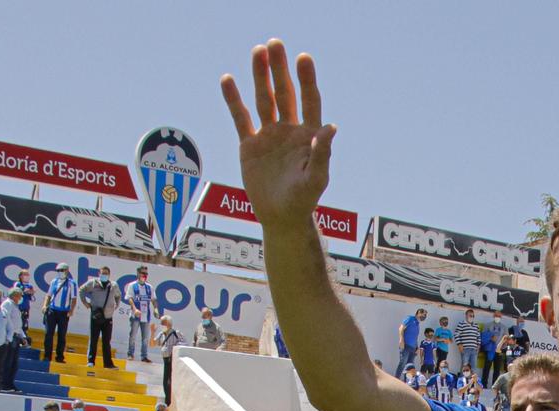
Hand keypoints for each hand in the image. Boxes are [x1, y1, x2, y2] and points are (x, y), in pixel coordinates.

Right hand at [221, 39, 333, 228]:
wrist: (281, 218)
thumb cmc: (304, 201)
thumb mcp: (316, 179)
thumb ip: (322, 153)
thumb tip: (330, 127)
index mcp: (308, 135)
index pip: (309, 101)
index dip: (306, 80)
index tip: (303, 58)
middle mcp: (289, 130)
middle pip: (285, 93)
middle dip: (280, 69)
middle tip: (275, 43)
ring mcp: (269, 135)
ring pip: (264, 99)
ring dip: (260, 76)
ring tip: (257, 51)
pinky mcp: (250, 145)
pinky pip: (241, 118)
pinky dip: (234, 100)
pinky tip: (228, 79)